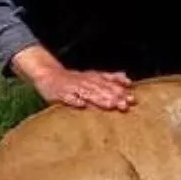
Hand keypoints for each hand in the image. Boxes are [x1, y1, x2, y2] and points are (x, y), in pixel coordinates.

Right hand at [10, 45, 135, 110]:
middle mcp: (85, 81)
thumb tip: (126, 78)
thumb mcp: (92, 76)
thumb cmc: (73, 79)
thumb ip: (108, 78)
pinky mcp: (60, 93)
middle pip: (101, 89)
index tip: (132, 98)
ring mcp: (73, 87)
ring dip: (99, 99)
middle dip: (114, 97)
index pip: (109, 84)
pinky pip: (67, 97)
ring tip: (110, 105)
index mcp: (93, 78)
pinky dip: (74, 100)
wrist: (48, 73)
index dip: (121, 90)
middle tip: (125, 105)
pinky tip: (81, 105)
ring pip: (87, 93)